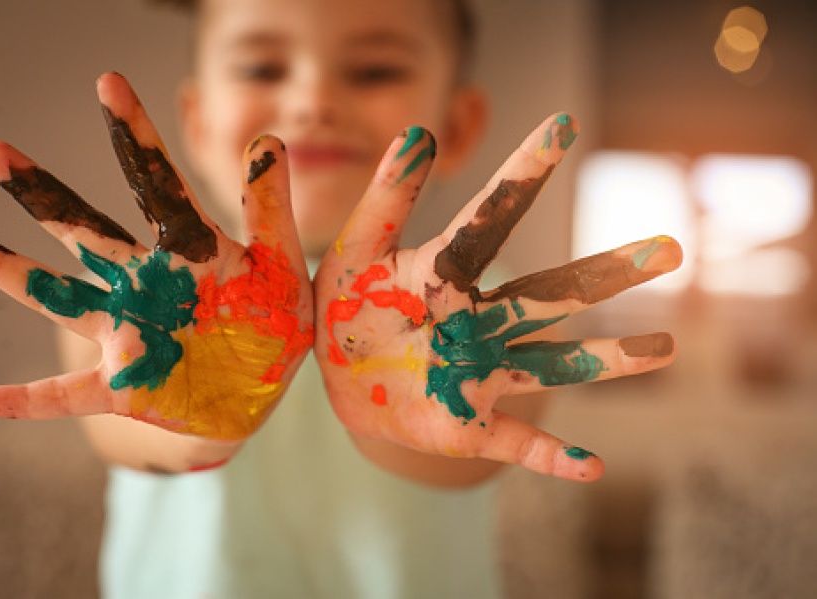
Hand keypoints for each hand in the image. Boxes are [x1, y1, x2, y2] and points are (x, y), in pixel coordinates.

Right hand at [0, 73, 312, 443]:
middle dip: (42, 194)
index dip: (134, 136)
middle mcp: (145, 283)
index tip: (108, 82)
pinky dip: (32, 399)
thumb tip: (268, 138)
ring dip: (11, 273)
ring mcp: (129, 333)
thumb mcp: (282, 264)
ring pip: (60, 297)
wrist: (263, 391)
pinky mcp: (126, 385)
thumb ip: (269, 209)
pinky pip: (69, 392)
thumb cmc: (275, 323)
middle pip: (85, 231)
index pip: (155, 183)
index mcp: (187, 249)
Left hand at [315, 114, 681, 480]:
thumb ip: (387, 199)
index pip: (490, 219)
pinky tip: (592, 466)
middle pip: (550, 295)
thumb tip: (420, 130)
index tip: (563, 123)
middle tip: (669, 248)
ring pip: (552, 364)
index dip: (523, 173)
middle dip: (606, 274)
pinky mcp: (468, 426)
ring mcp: (479, 375)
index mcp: (447, 274)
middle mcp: (478, 321)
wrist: (337, 376)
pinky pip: (517, 444)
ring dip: (605, 360)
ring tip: (663, 349)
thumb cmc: (345, 305)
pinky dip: (552, 457)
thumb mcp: (355, 249)